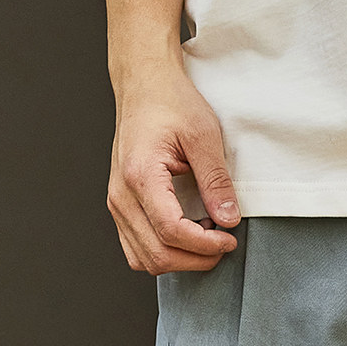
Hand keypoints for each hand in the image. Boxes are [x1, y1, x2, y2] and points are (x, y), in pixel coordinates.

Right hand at [107, 59, 240, 274]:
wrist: (144, 85)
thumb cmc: (170, 102)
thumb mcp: (204, 135)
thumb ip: (216, 181)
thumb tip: (228, 219)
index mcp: (140, 175)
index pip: (172, 231)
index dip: (205, 245)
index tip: (229, 239)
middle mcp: (121, 194)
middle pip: (157, 254)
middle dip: (196, 258)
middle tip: (223, 243)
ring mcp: (117, 203)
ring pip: (145, 259)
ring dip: (180, 259)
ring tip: (205, 239)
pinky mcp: (120, 206)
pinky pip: (137, 248)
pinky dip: (163, 252)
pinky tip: (186, 235)